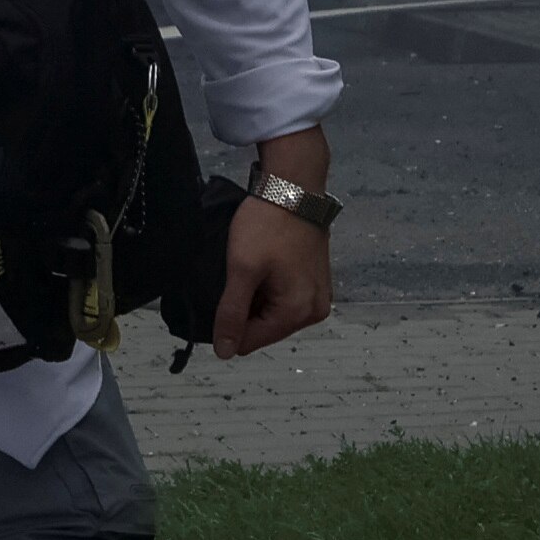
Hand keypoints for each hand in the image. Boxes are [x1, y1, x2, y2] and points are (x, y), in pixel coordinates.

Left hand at [212, 181, 333, 358]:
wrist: (294, 187)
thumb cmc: (268, 225)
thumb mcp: (242, 269)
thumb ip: (231, 313)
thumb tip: (224, 352)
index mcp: (298, 313)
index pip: (250, 342)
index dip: (228, 323)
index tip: (222, 293)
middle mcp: (314, 312)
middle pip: (263, 330)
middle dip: (245, 309)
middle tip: (239, 275)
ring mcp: (318, 297)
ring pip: (272, 315)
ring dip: (257, 298)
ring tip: (251, 269)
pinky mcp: (316, 283)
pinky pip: (284, 299)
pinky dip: (269, 289)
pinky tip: (264, 267)